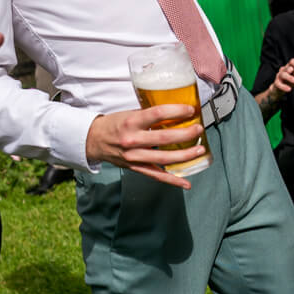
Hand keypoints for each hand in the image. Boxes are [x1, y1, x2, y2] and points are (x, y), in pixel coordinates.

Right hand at [85, 102, 205, 187]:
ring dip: (185, 156)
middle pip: (164, 138)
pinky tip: (186, 183)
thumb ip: (149, 114)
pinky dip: (173, 181)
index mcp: (131, 122)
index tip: (190, 110)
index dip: (177, 111)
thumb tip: (175, 111)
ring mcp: (134, 156)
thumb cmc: (114, 124)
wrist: (94, 140)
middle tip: (198, 130)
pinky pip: (157, 176)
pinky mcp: (136, 168)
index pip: (158, 114)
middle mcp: (132, 140)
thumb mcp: (129, 113)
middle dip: (185, 134)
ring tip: (199, 150)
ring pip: (164, 159)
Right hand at [270, 58, 293, 98]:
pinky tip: (289, 89)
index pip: (292, 61)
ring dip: (289, 77)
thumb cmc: (291, 81)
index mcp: (290, 67)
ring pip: (283, 74)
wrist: (280, 90)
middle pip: (288, 68)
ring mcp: (279, 76)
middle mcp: (284, 70)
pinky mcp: (276, 83)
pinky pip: (278, 84)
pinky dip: (283, 86)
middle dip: (293, 70)